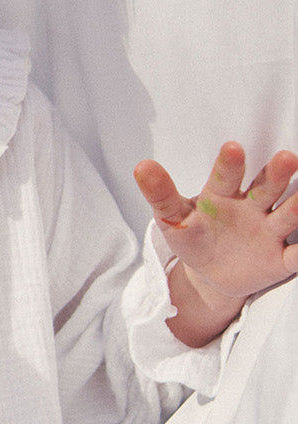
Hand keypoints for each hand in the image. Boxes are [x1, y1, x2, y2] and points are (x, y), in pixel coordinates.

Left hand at [134, 142, 297, 345]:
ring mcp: (269, 231)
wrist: (211, 274)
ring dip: (297, 207)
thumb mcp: (173, 219)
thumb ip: (161, 195)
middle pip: (267, 187)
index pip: (226, 176)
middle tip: (286, 158)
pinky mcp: (280, 259)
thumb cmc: (194, 238)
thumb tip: (141, 167)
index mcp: (223, 195)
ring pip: (287, 215)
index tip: (232, 149)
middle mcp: (253, 207)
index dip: (229, 164)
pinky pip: (296, 256)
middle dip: (277, 174)